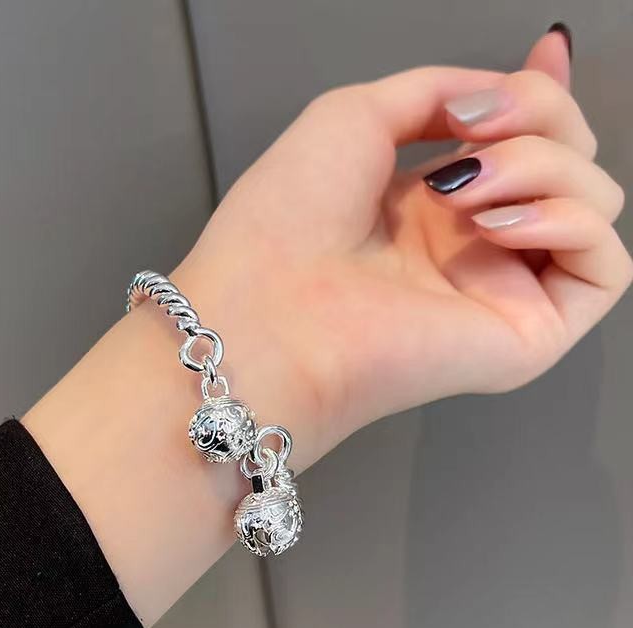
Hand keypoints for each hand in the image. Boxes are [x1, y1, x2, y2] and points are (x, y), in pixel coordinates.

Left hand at [25, 29, 629, 625]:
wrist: (270, 310)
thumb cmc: (287, 220)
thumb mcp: (356, 116)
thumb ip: (438, 91)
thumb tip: (500, 90)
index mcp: (428, 205)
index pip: (517, 145)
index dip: (542, 95)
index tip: (545, 50)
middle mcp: (470, 245)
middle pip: (566, 159)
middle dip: (540, 116)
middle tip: (475, 130)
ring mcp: (501, 290)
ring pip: (592, 201)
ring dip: (542, 165)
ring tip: (465, 191)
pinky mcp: (527, 335)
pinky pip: (606, 268)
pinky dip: (569, 221)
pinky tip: (500, 223)